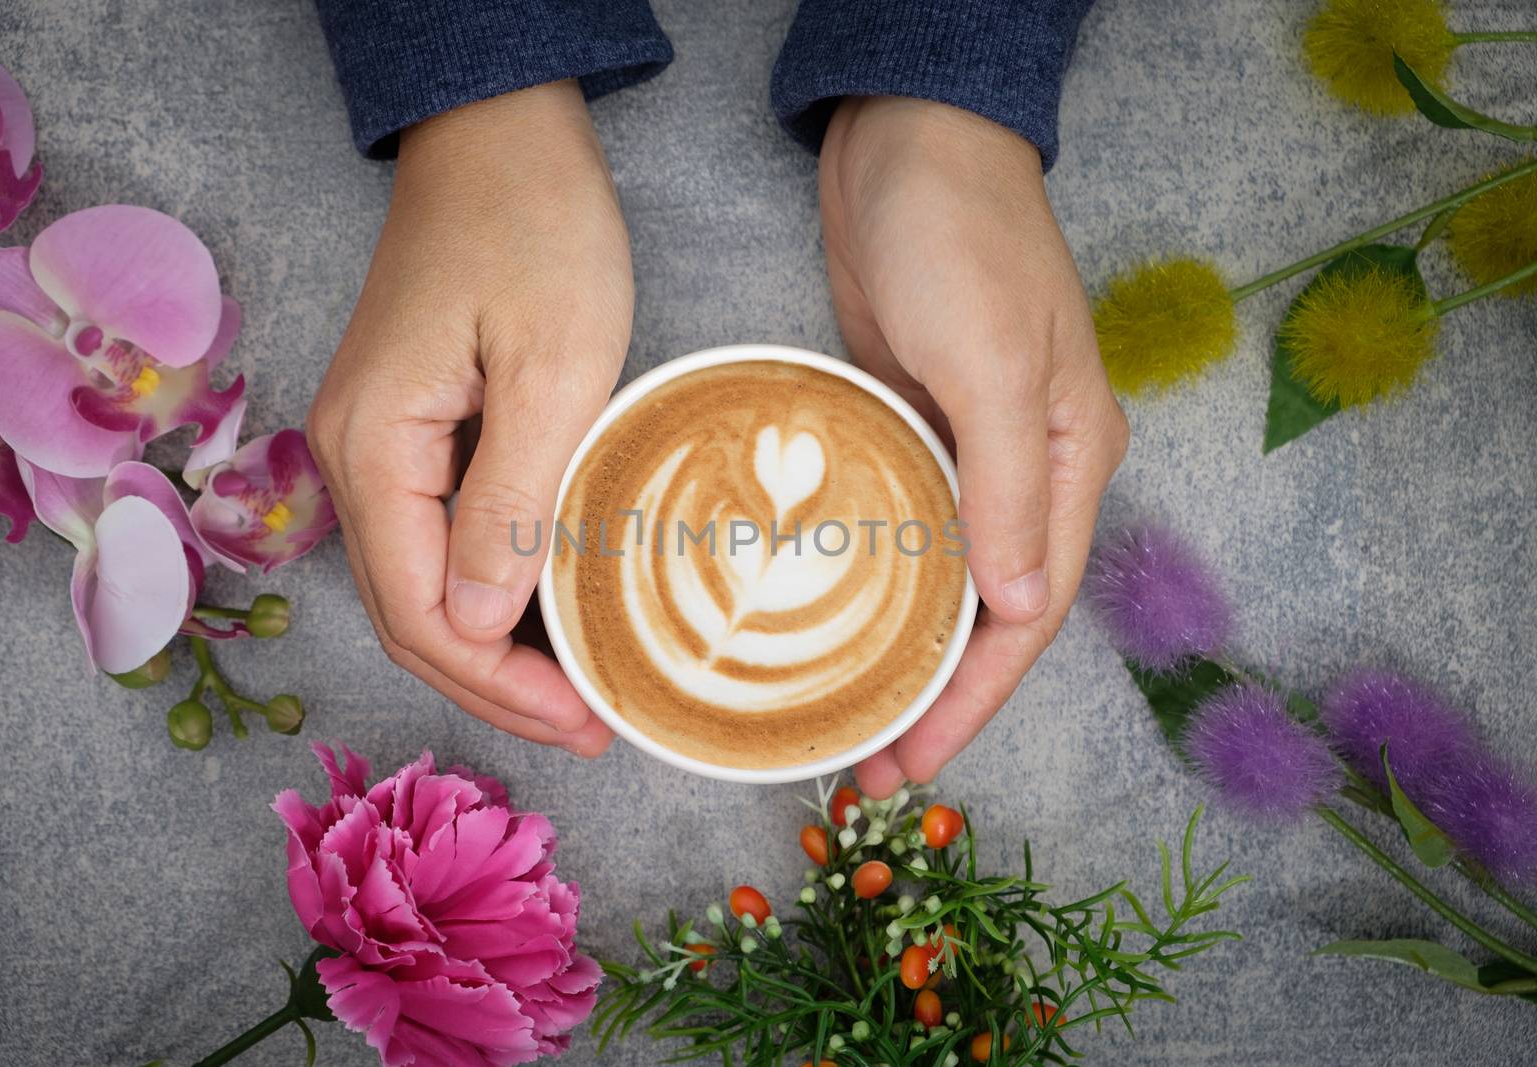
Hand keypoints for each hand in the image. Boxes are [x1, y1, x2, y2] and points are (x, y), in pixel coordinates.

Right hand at [307, 81, 627, 756]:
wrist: (500, 139)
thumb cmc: (537, 230)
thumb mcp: (553, 368)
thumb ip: (511, 500)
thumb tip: (475, 620)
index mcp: (373, 446)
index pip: (418, 611)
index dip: (498, 684)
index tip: (586, 719)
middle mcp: (350, 457)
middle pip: (406, 615)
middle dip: (494, 686)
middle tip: (590, 726)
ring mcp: (372, 445)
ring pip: (418, 586)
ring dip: (490, 650)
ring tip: (574, 693)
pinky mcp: (405, 431)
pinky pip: (433, 541)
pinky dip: (486, 594)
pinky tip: (544, 617)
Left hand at [818, 96, 1128, 795]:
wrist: (907, 137)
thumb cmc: (961, 236)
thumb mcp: (991, 359)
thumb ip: (1007, 484)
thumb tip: (1019, 606)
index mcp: (1070, 461)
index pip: (1028, 613)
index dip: (974, 698)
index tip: (913, 760)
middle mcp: (1025, 469)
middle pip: (986, 612)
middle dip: (936, 696)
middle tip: (867, 766)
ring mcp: (963, 448)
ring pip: (939, 579)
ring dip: (901, 651)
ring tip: (843, 717)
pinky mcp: (907, 423)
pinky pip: (896, 529)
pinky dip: (871, 584)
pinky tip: (826, 621)